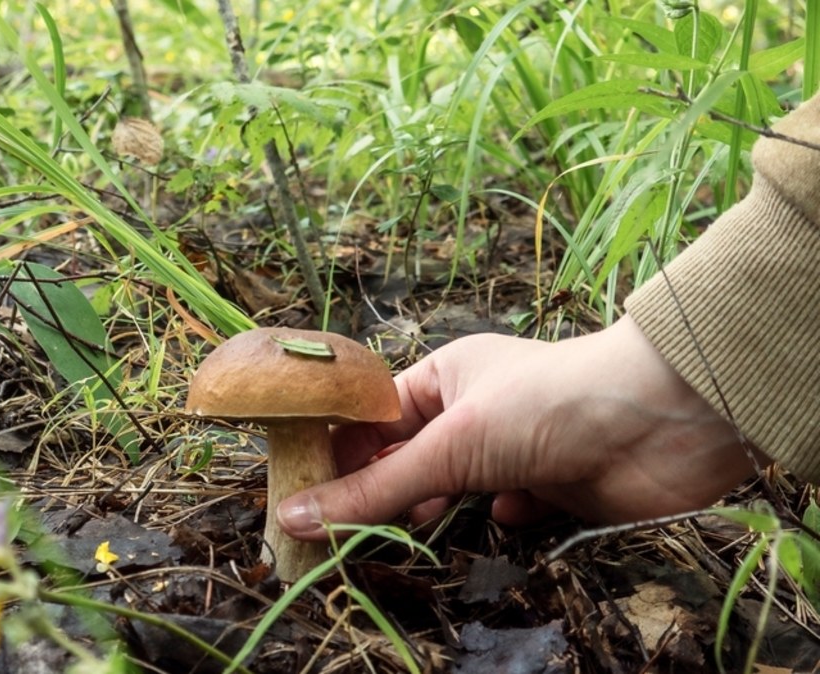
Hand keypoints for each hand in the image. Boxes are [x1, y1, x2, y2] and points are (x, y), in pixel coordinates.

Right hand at [276, 316, 764, 539]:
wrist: (665, 422)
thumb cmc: (547, 405)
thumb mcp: (449, 446)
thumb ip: (375, 489)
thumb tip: (296, 517)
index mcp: (442, 376)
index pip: (369, 415)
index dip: (336, 452)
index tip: (299, 493)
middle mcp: (474, 409)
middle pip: (407, 456)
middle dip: (380, 491)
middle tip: (338, 532)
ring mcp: (513, 448)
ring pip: (454, 487)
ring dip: (436, 508)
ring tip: (416, 527)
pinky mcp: (551, 486)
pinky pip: (506, 507)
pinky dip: (499, 516)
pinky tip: (503, 516)